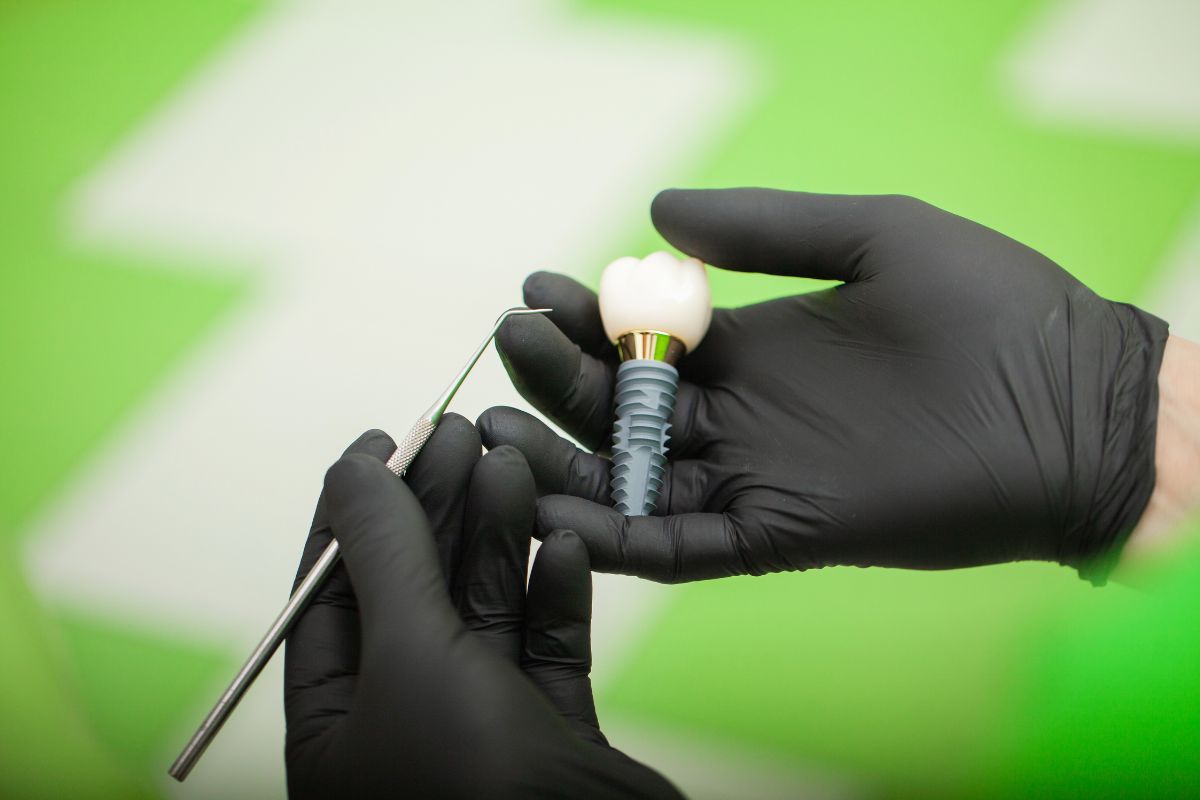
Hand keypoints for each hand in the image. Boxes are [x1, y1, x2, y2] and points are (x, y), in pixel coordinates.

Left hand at [284, 421, 679, 798]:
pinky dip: (554, 596)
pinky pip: (545, 649)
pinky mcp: (552, 733)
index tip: (384, 441)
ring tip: (513, 466)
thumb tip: (353, 470)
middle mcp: (404, 726)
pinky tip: (563, 546)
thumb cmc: (475, 785)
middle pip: (413, 593)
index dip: (356, 513)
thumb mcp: (412, 657)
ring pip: (484, 611)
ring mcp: (483, 729)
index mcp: (338, 728)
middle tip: (460, 434)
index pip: (330, 597)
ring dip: (499, 537)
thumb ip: (387, 557)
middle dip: (435, 510)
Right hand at [480, 188, 1168, 584]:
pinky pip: (683, 548)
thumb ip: (768, 227)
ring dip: (564, 465)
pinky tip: (557, 518)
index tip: (539, 287)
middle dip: (560, 379)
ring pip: (636, 481)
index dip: (590, 317)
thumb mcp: (874, 238)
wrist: (1076, 409)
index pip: (648, 339)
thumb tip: (658, 211)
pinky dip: (619, 540)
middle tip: (509, 341)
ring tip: (497, 437)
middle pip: (626, 408)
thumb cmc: (994, 310)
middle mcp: (745, 416)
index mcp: (759, 347)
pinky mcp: (781, 536)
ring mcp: (758, 479)